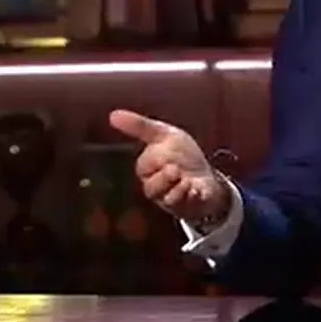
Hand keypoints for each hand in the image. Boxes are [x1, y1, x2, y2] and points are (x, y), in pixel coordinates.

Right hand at [108, 109, 228, 222]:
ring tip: (186, 179)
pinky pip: (187, 206)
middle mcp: (159, 189)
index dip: (154, 158)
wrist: (207, 174)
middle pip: (152, 188)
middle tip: (175, 168)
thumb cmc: (182, 155)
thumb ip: (140, 126)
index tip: (165, 148)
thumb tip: (112, 115)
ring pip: (167, 200)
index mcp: (149, 171)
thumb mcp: (164, 135)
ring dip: (177, 188)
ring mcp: (174, 200)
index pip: (144, 167)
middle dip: (164, 176)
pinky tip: (197, 188)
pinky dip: (192, 196)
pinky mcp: (191, 206)